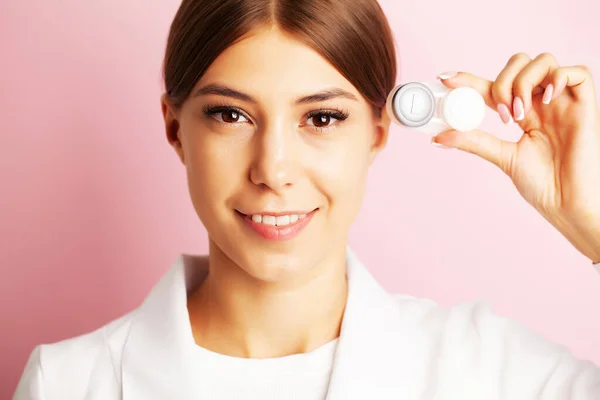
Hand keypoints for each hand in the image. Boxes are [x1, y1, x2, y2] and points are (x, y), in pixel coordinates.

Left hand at [433, 52, 599, 262]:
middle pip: (519, 63)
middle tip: (502, 114)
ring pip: (543, 61)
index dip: (469, 79)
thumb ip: (475, 142)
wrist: (570, 203)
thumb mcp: (503, 157)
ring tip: (520, 115)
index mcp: (523, 113)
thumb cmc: (545, 184)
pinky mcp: (586, 103)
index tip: (445, 78)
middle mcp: (542, 102)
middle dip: (502, 82)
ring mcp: (564, 101)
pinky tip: (546, 101)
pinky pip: (576, 72)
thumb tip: (439, 137)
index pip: (493, 87)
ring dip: (523, 82)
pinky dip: (558, 78)